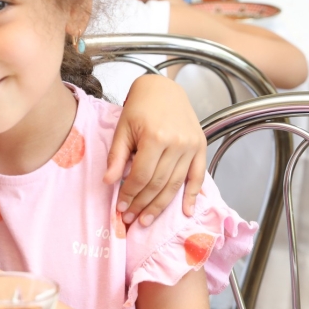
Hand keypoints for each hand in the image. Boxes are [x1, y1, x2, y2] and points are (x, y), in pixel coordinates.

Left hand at [104, 74, 206, 225]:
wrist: (163, 89)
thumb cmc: (139, 108)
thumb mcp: (123, 129)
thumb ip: (116, 156)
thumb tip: (107, 182)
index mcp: (155, 137)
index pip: (141, 175)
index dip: (129, 195)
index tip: (120, 209)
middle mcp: (177, 143)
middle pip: (158, 183)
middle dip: (143, 204)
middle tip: (132, 220)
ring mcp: (191, 146)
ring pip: (176, 184)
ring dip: (161, 205)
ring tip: (147, 220)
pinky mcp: (201, 147)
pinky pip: (198, 176)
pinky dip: (192, 195)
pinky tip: (185, 211)